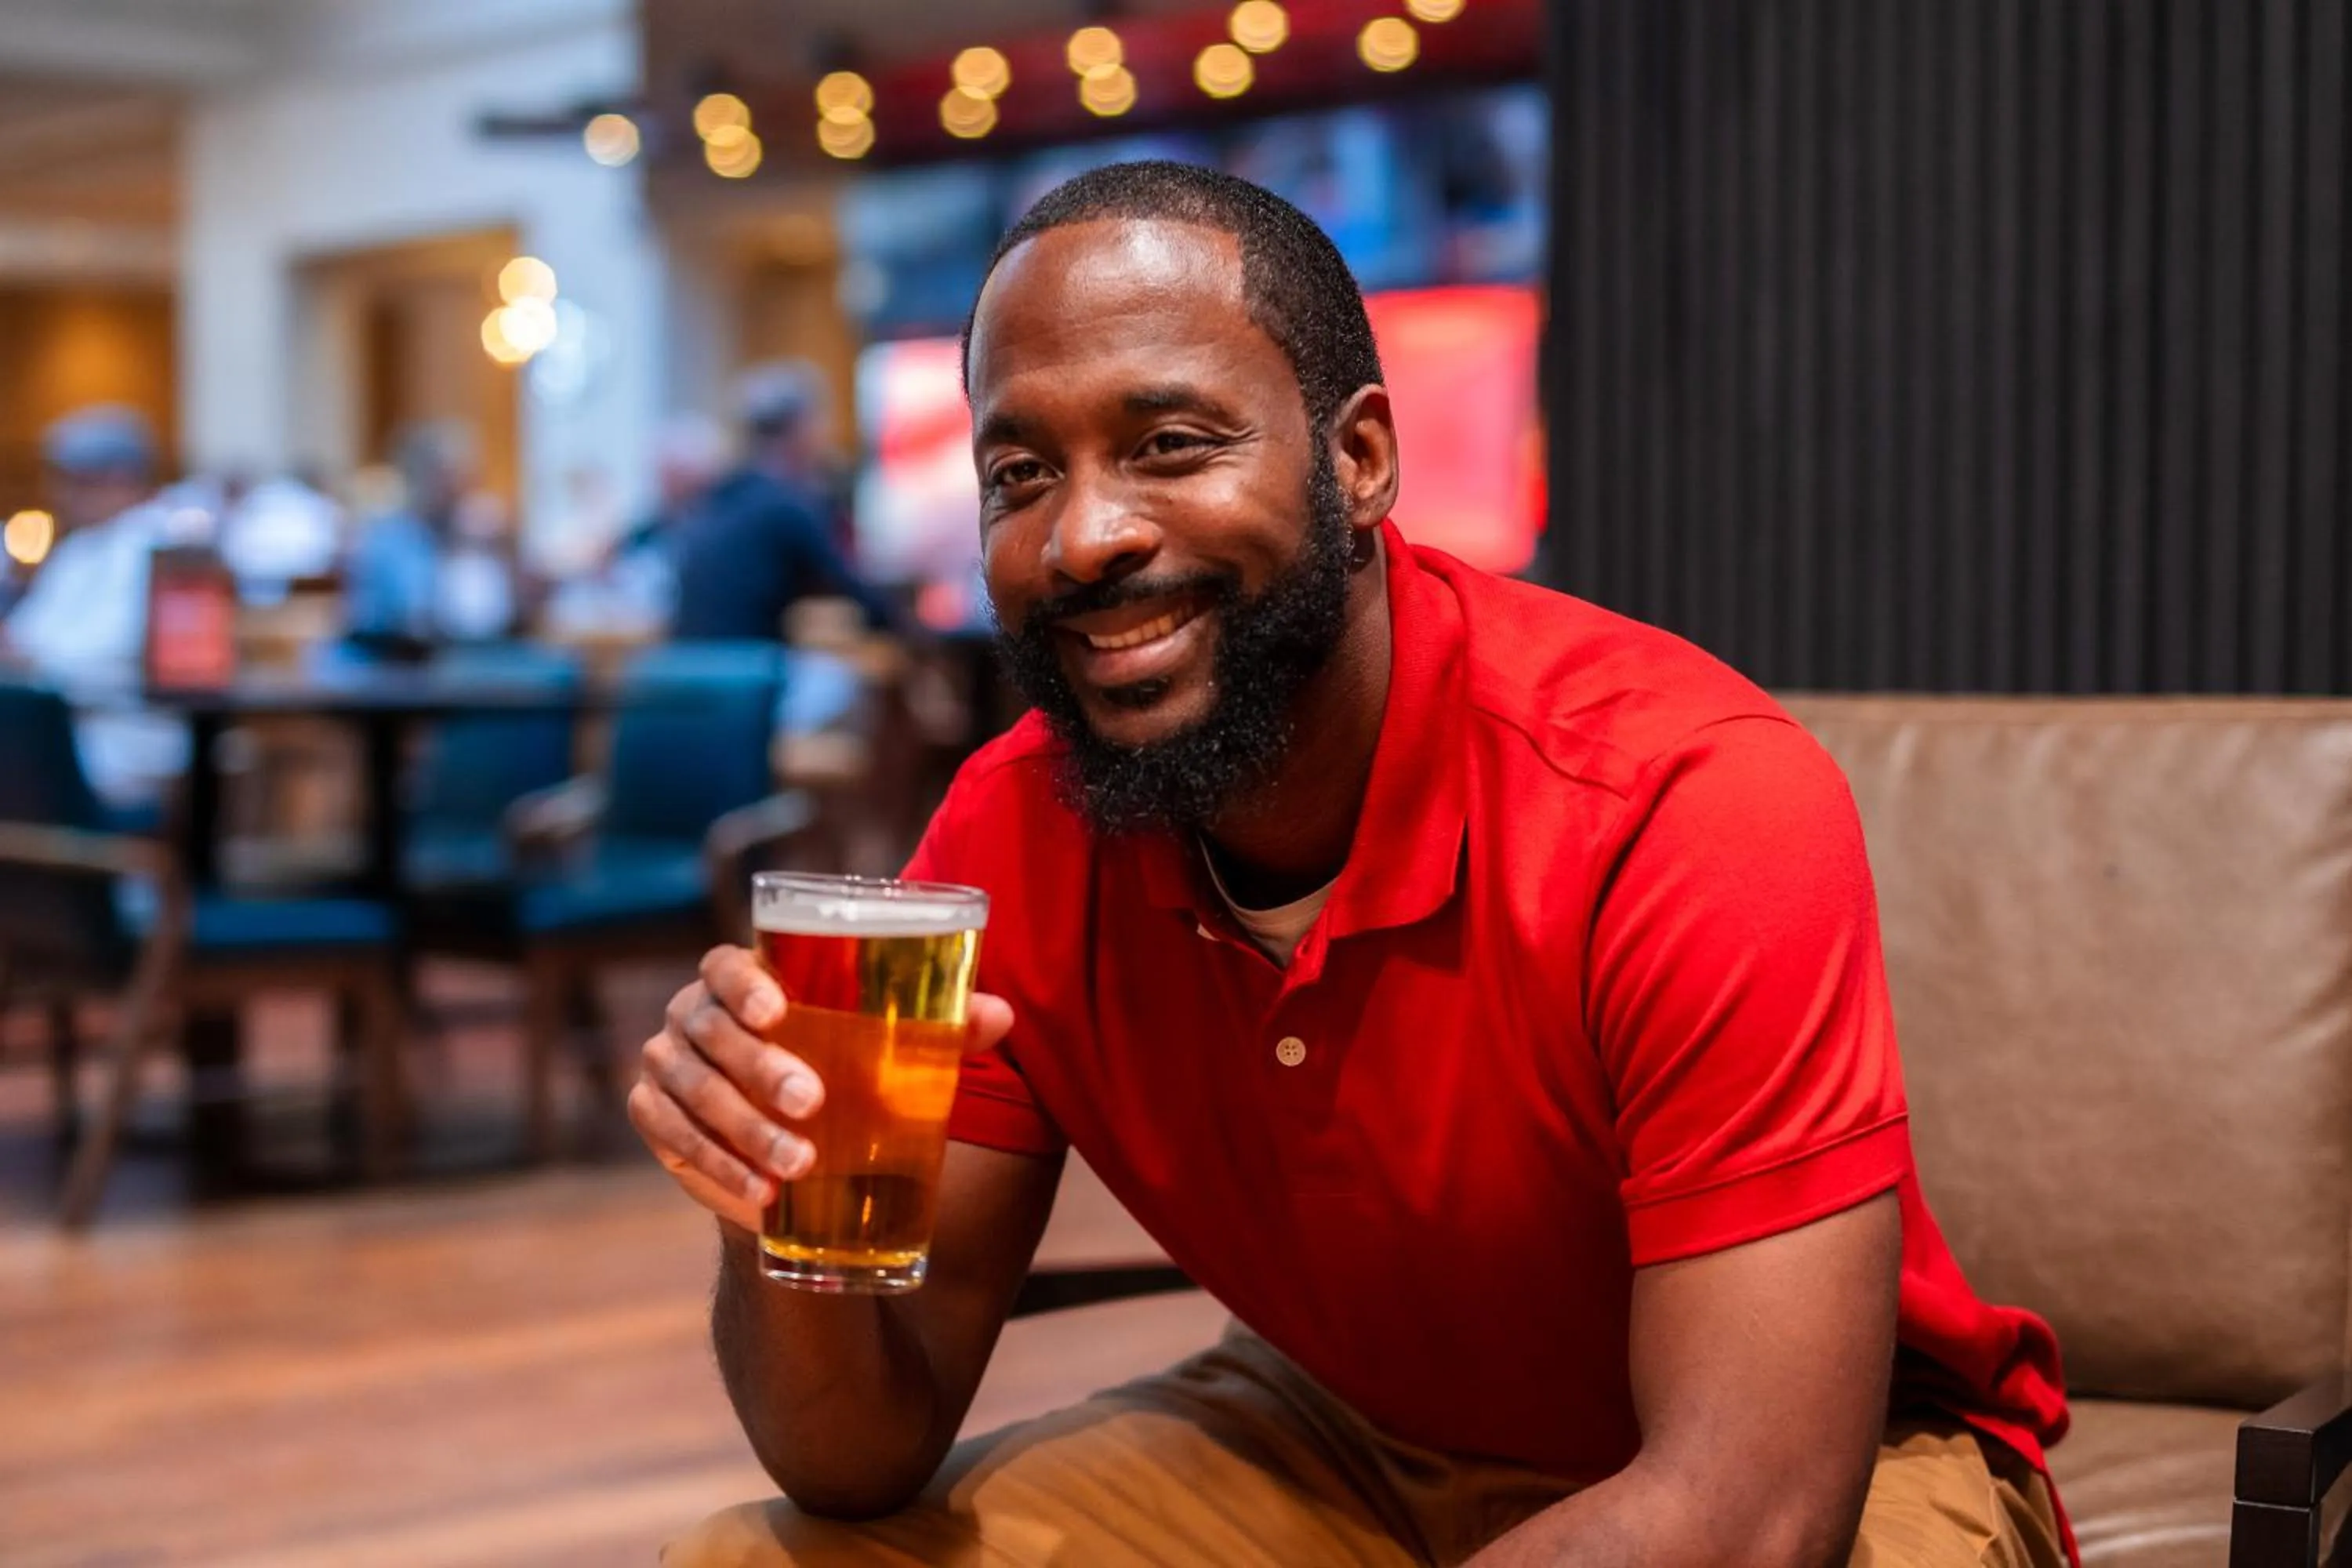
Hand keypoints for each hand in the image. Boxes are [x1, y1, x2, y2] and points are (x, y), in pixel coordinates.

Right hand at [629, 944, 1015, 1230]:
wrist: (794, 1144)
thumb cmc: (845, 1070)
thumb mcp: (887, 1047)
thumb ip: (940, 1026)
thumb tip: (1001, 1015)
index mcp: (743, 980)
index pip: (723, 963)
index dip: (743, 982)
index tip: (778, 1010)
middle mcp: (694, 1014)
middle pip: (710, 1031)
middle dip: (758, 1068)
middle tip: (811, 1103)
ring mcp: (666, 1065)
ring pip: (690, 1089)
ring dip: (743, 1129)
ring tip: (800, 1165)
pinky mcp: (654, 1116)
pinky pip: (671, 1136)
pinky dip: (716, 1166)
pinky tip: (760, 1193)